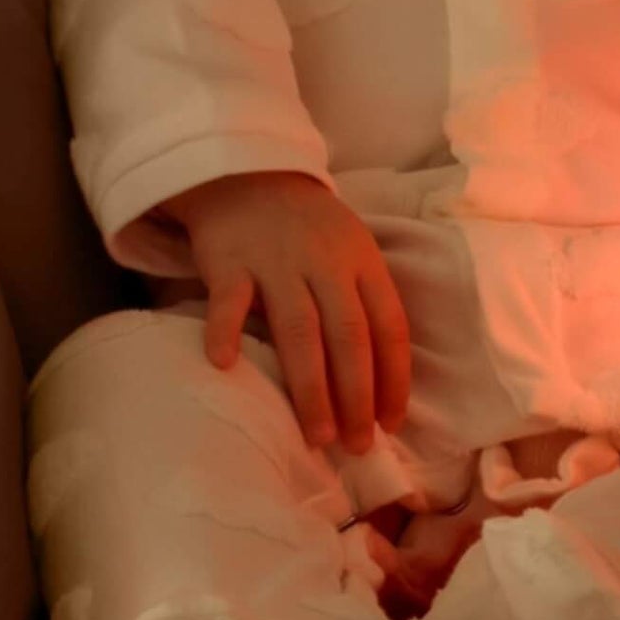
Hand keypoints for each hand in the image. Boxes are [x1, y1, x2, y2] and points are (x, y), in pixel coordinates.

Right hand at [149, 171, 411, 456]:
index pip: (389, 325)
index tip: (392, 424)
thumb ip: (364, 304)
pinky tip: (225, 365)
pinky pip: (229, 298)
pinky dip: (225, 330)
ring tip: (317, 434)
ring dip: (310, 386)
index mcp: (362, 260)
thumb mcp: (350, 252)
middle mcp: (325, 261)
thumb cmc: (309, 230)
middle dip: (356, 395)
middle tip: (356, 445)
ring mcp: (277, 260)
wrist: (248, 175)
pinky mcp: (231, 259)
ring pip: (299, 328)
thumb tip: (380, 384)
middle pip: (348, 334)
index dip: (394, 377)